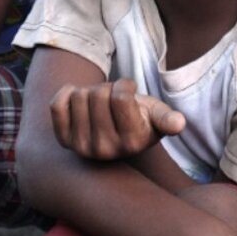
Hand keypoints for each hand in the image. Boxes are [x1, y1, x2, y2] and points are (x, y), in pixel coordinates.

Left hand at [50, 78, 185, 159]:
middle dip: (107, 88)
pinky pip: (57, 104)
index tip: (129, 93)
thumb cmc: (140, 117)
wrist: (113, 133)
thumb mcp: (157, 115)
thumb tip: (178, 124)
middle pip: (98, 95)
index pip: (121, 96)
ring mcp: (82, 148)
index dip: (125, 85)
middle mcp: (106, 150)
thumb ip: (167, 119)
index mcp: (133, 143)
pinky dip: (67, 93)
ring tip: (98, 104)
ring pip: (79, 96)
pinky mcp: (64, 141)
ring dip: (89, 91)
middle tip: (112, 101)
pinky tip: (79, 101)